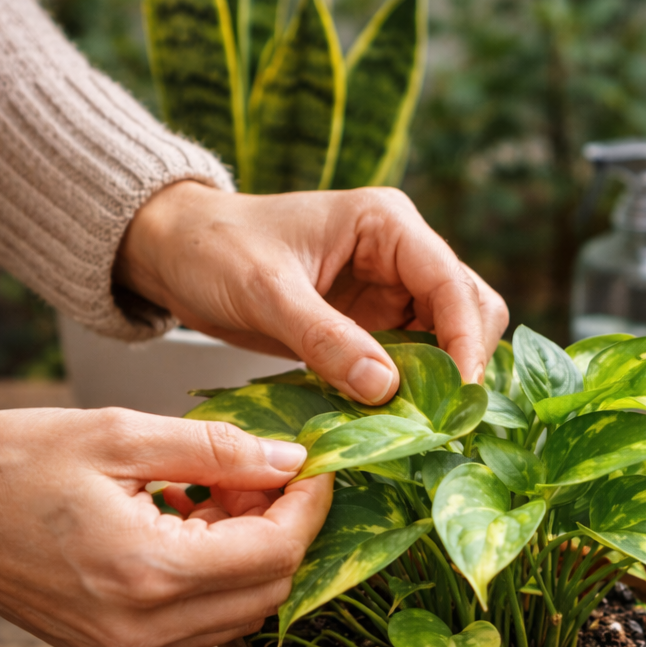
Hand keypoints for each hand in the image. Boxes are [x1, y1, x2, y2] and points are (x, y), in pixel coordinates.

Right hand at [0, 408, 331, 646]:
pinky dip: (218, 575)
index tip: (315, 470)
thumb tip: (290, 461)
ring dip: (253, 552)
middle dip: (284, 528)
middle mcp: (141, 629)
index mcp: (144, 572)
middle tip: (261, 475)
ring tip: (221, 494)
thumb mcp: (118, 435)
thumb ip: (216, 449)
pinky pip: (202, 623)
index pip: (274, 552)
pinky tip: (193, 526)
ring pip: (241, 611)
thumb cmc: (10, 463)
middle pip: (268, 589)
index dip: (309, 507)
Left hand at [114, 182, 508, 404]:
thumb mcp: (266, 292)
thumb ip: (325, 339)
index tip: (460, 395)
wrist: (176, 252)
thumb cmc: (213, 249)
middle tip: (443, 417)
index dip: (464, 341)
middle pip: (469, 309)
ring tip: (420, 421)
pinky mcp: (373, 324)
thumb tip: (387, 389)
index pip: (452, 283)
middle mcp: (401, 254)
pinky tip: (396, 415)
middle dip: (464, 361)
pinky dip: (412, 389)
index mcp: (387, 225)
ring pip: (448, 338)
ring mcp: (391, 290)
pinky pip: (412, 360)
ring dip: (441, 380)